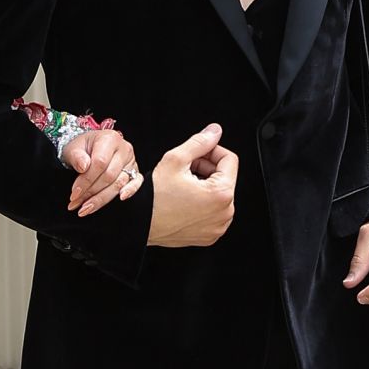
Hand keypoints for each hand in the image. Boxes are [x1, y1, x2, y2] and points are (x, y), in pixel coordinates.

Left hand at [63, 128, 142, 215]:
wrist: (89, 147)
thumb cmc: (81, 148)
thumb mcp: (73, 148)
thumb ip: (76, 157)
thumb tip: (84, 167)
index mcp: (109, 139)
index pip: (99, 163)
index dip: (86, 180)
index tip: (74, 193)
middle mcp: (124, 149)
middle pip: (109, 176)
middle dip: (91, 193)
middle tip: (75, 204)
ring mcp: (131, 161)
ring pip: (119, 183)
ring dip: (101, 199)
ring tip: (85, 209)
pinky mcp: (135, 171)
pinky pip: (136, 182)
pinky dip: (130, 191)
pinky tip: (120, 198)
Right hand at [147, 124, 237, 246]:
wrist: (139, 224)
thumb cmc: (154, 197)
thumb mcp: (175, 160)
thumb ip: (199, 142)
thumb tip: (214, 132)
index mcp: (222, 194)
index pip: (229, 159)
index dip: (211, 150)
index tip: (197, 153)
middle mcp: (224, 213)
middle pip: (225, 177)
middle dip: (207, 168)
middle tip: (185, 168)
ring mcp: (217, 227)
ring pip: (219, 195)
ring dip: (205, 185)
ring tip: (182, 185)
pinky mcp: (209, 236)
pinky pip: (213, 212)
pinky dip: (202, 203)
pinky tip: (184, 200)